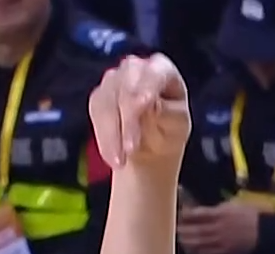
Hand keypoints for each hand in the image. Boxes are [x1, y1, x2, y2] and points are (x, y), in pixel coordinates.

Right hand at [89, 53, 189, 172]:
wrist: (151, 149)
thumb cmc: (170, 131)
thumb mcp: (178, 126)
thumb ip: (168, 114)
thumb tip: (153, 106)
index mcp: (161, 69)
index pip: (153, 73)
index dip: (147, 87)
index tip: (144, 105)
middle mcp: (135, 69)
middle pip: (125, 85)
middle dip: (128, 117)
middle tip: (131, 148)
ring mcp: (113, 81)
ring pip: (106, 102)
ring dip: (113, 134)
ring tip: (121, 162)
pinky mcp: (99, 98)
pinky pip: (97, 116)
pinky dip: (105, 139)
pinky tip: (113, 158)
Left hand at [178, 202, 261, 253]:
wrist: (265, 232)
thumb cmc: (251, 215)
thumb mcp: (234, 204)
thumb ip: (218, 208)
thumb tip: (202, 210)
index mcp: (221, 213)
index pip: (197, 213)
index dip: (184, 214)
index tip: (177, 212)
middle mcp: (218, 228)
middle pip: (194, 229)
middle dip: (181, 229)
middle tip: (172, 227)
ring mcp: (220, 241)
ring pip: (198, 242)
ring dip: (185, 241)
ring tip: (177, 238)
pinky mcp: (223, 251)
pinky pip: (206, 252)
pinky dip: (195, 251)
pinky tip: (189, 249)